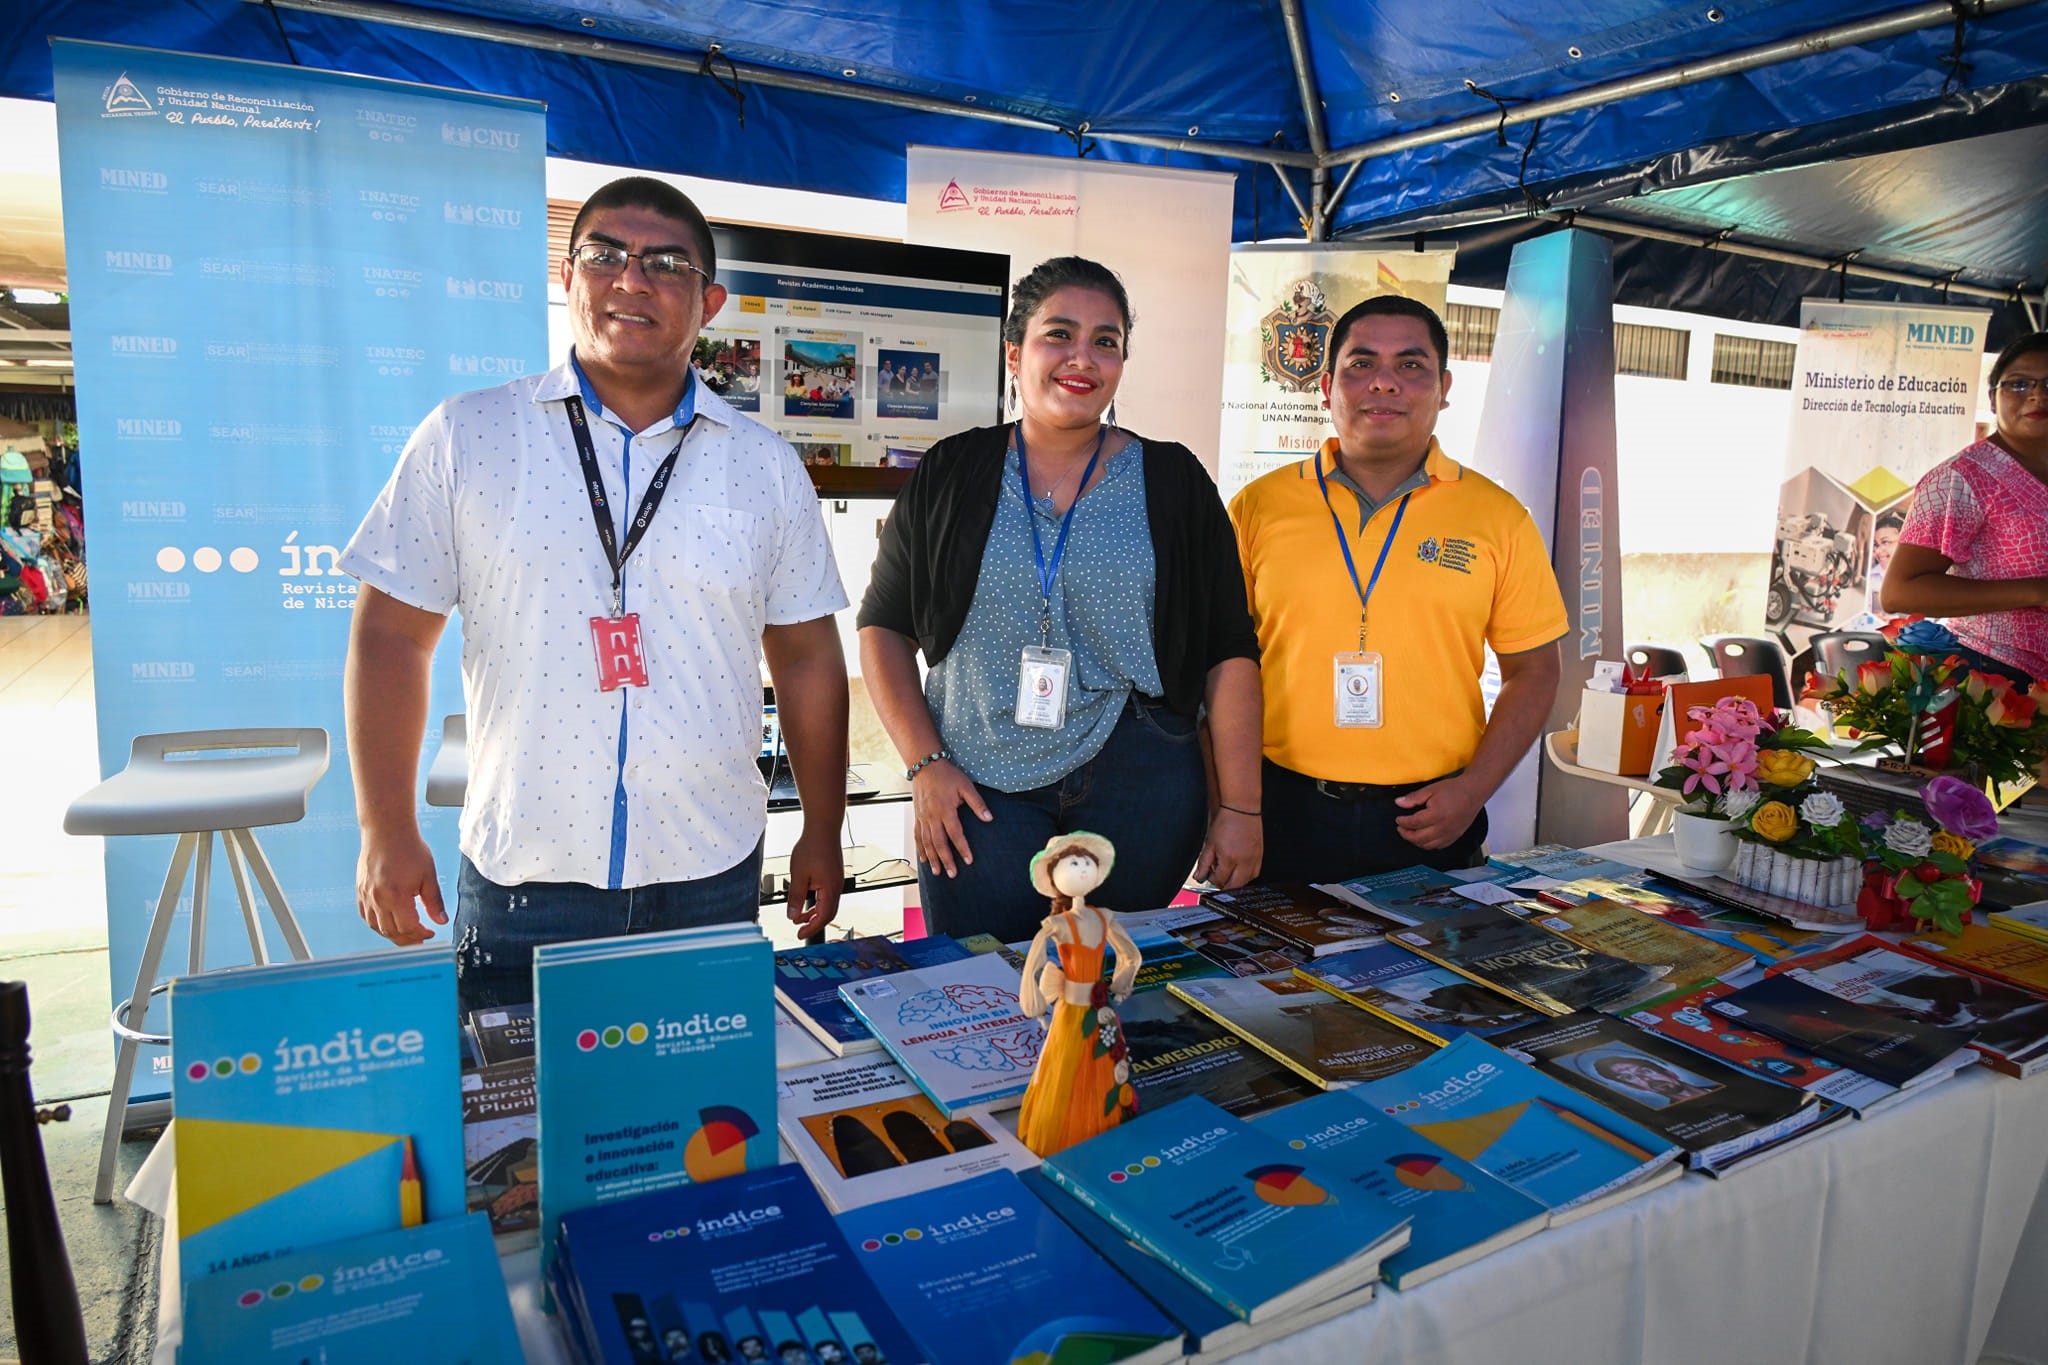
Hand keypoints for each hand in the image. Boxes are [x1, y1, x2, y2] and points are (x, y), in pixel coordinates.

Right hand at [356, 828, 444, 945]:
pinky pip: (366, 916)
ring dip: (392, 934)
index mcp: (397, 895)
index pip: (408, 927)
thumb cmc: (409, 848)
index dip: (420, 934)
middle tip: (420, 938)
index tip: (430, 933)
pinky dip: (377, 924)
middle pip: (391, 931)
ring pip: (376, 927)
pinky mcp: (360, 891)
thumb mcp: (428, 875)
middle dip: (408, 939)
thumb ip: (434, 901)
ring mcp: (366, 895)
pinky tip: (389, 923)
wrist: (387, 831)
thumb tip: (441, 921)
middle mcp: (378, 898)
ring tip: (407, 933)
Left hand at [785, 824, 843, 936]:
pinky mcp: (834, 876)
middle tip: (799, 930)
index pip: (823, 916)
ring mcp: (837, 881)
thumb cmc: (812, 847)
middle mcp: (837, 887)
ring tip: (799, 917)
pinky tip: (807, 901)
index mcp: (830, 889)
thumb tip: (792, 915)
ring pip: (828, 905)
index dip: (811, 928)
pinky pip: (828, 895)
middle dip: (814, 923)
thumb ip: (796, 898)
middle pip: (828, 914)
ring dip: (815, 913)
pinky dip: (817, 902)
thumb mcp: (798, 875)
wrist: (823, 829)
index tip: (799, 934)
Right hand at [911, 759, 991, 877]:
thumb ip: (977, 804)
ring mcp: (923, 817)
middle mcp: (932, 816)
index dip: (962, 848)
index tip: (969, 860)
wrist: (925, 766)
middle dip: (946, 860)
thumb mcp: (966, 786)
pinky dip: (921, 849)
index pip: (955, 834)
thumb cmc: (947, 775)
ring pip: (927, 842)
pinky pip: (918, 836)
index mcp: (945, 810)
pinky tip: (924, 859)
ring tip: (938, 872)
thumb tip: (989, 819)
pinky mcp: (917, 816)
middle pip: (939, 843)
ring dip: (932, 859)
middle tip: (952, 874)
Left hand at [1194, 808, 1262, 889]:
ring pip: (1246, 882)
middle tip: (1218, 877)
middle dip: (1224, 884)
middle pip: (1234, 886)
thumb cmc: (1227, 822)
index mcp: (1229, 859)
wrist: (1242, 809)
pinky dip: (1247, 875)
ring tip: (1228, 872)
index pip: (1220, 881)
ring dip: (1236, 882)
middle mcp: (1244, 862)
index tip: (1209, 874)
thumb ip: (1204, 863)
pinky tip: (1240, 869)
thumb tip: (1199, 876)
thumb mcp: (1210, 843)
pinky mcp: (1260, 856)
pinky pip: (1255, 873)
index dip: (1212, 879)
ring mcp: (1254, 859)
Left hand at [1393, 775, 1486, 850]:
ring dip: (1415, 841)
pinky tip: (1423, 838)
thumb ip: (1414, 798)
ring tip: (1410, 833)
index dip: (1403, 822)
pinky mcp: (1454, 837)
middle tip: (1401, 828)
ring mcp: (1450, 834)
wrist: (1474, 792)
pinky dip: (1428, 845)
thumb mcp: (1431, 789)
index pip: (1414, 823)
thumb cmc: (1455, 790)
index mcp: (1437, 814)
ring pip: (1427, 845)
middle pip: (1419, 838)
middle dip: (1406, 834)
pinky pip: (1438, 847)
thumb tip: (1399, 803)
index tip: (1398, 819)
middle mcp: (1444, 827)